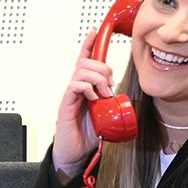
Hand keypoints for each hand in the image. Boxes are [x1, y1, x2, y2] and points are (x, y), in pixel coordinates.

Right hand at [54, 32, 117, 178]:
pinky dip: (87, 87)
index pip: (85, 62)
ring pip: (81, 72)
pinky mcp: (65, 106)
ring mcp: (69, 97)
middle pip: (84, 63)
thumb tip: (122, 94)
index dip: (89, 46)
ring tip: (104, 93)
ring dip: (97, 78)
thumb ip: (111, 102)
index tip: (95, 32)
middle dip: (102, 67)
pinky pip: (74, 86)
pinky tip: (94, 97)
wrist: (74, 155)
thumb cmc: (87, 136)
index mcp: (85, 90)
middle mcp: (76, 90)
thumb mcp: (106, 115)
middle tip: (110, 83)